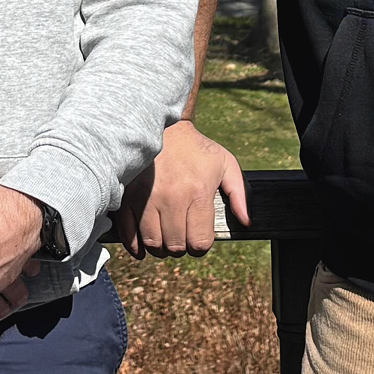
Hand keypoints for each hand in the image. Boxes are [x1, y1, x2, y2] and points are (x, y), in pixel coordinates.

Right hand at [120, 119, 247, 256]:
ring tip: (165, 238)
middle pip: (176, 246)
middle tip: (182, 237)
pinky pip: (129, 234)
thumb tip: (246, 222)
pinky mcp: (128, 197)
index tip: (199, 239)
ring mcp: (147, 199)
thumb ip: (239, 194)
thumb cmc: (196, 148)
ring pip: (153, 243)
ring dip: (160, 248)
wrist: (161, 126)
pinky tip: (143, 246)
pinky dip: (136, 246)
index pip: (200, 242)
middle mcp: (172, 198)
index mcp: (198, 193)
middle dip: (181, 248)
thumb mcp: (226, 164)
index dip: (201, 246)